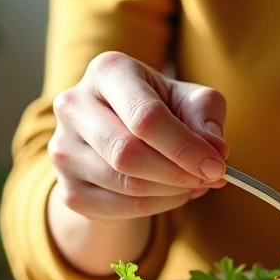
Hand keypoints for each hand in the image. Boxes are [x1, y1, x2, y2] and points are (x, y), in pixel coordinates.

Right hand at [48, 51, 229, 221]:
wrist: (120, 140)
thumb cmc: (161, 112)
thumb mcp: (189, 101)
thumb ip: (206, 117)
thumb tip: (216, 150)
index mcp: (108, 72)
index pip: (145, 117)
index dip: (184, 146)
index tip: (216, 166)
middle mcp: (74, 105)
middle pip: (129, 153)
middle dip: (178, 172)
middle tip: (210, 179)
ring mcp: (63, 149)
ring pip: (125, 184)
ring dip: (171, 191)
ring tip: (194, 184)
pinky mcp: (69, 188)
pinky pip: (120, 207)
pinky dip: (157, 207)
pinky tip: (172, 194)